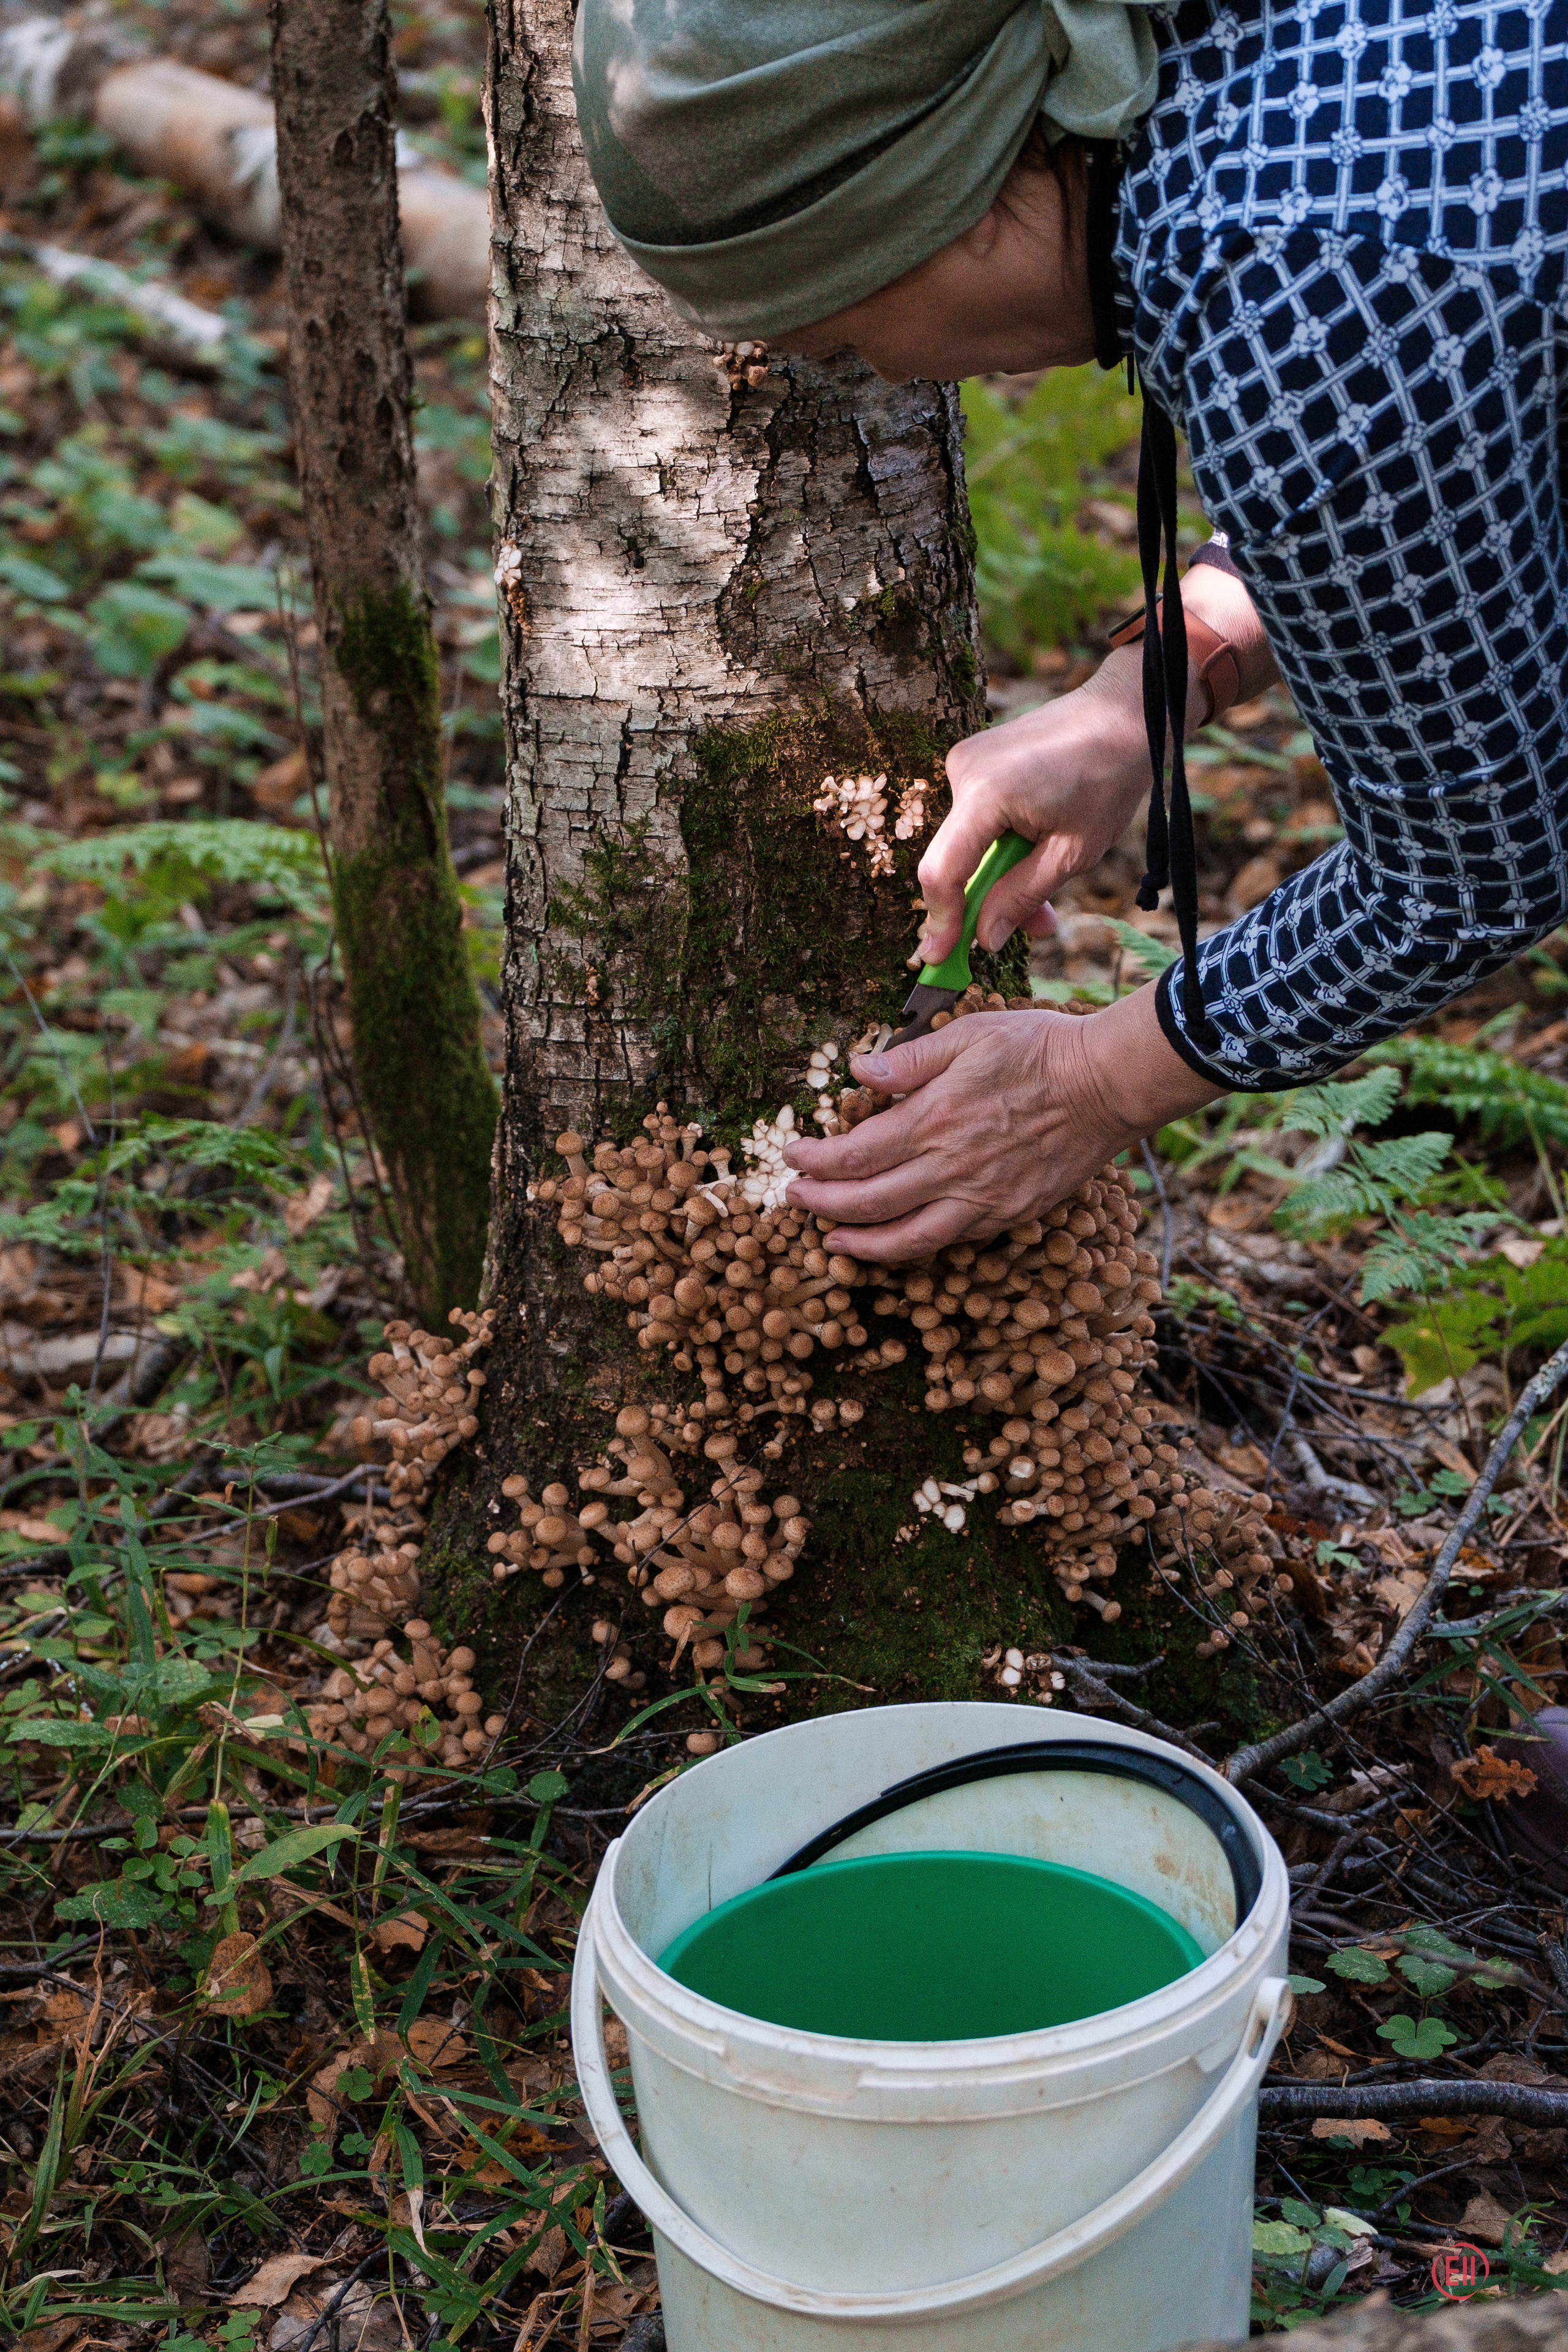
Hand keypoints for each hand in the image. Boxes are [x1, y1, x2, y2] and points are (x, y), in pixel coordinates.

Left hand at [783, 986, 1224, 1260]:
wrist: (1108, 1084)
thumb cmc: (1040, 1049)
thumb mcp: (969, 1034)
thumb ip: (909, 1060)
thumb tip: (857, 1071)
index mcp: (935, 1119)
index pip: (853, 1154)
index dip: (815, 1161)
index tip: (793, 1155)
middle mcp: (952, 1168)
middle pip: (867, 1202)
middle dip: (821, 1204)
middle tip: (795, 1197)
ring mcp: (981, 1199)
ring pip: (905, 1239)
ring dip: (858, 1243)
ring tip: (831, 1236)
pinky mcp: (1008, 1215)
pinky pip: (948, 1242)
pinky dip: (910, 1247)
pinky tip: (892, 1240)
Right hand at [917, 563, 1279, 966]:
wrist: (1126, 710)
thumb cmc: (1109, 777)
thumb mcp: (1072, 853)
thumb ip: (1020, 897)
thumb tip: (984, 940)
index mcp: (985, 793)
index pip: (941, 871)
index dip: (940, 920)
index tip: (937, 959)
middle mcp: (962, 771)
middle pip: (953, 859)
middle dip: (986, 901)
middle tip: (1034, 929)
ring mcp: (965, 760)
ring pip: (966, 842)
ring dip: (1000, 873)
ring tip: (1051, 889)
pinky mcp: (975, 757)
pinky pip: (976, 818)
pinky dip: (1002, 842)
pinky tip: (1038, 845)